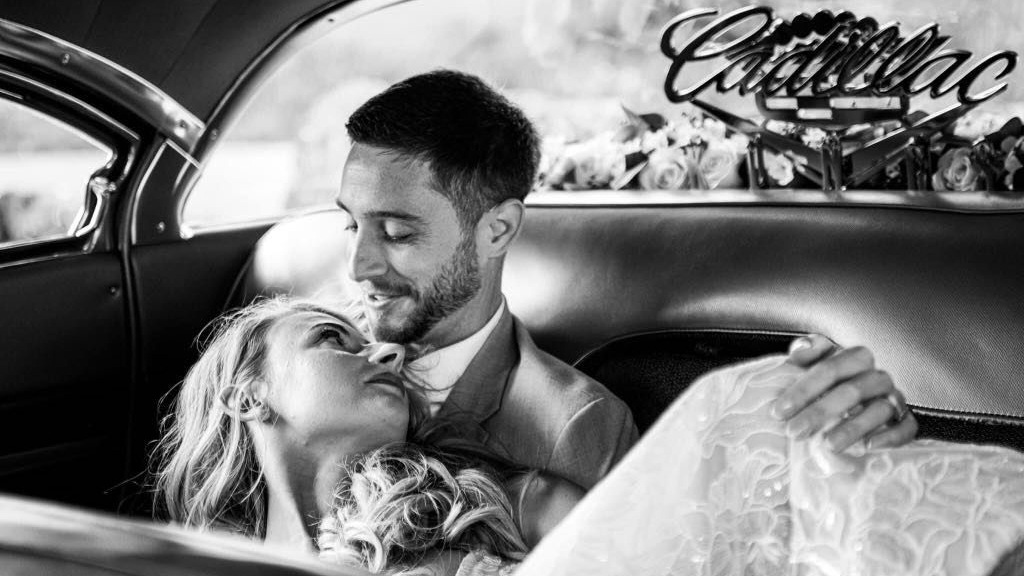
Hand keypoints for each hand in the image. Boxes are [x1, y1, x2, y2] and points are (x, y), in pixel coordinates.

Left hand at [772, 334, 917, 451]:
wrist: (848, 403)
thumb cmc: (825, 383)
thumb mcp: (810, 365)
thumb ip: (804, 353)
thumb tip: (802, 349)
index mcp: (855, 358)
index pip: (829, 369)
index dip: (803, 390)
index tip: (778, 411)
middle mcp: (876, 376)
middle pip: (852, 390)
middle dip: (821, 412)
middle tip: (795, 432)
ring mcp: (893, 397)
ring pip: (879, 409)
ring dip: (853, 428)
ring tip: (828, 445)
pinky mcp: (904, 419)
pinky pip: (906, 427)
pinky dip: (890, 436)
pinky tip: (869, 447)